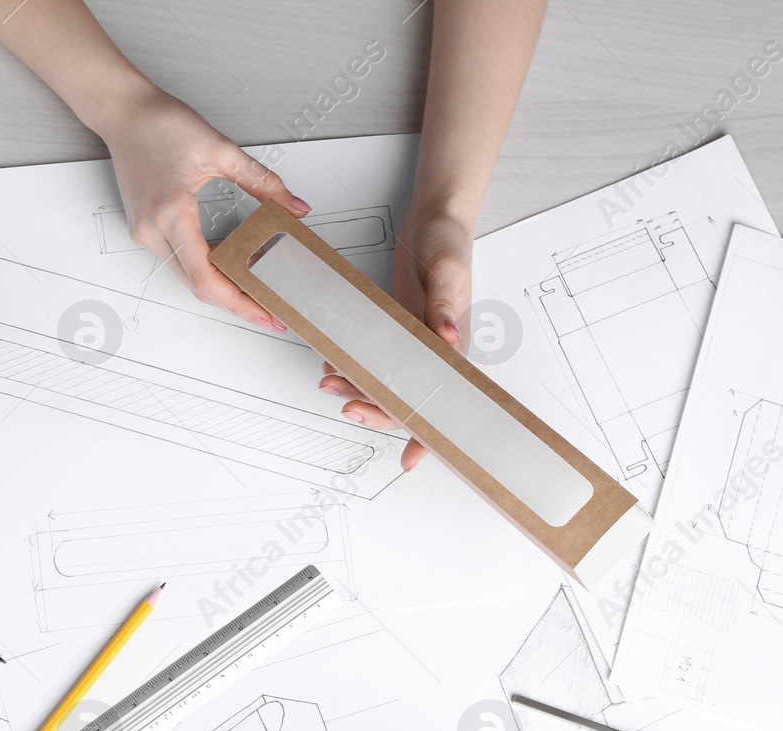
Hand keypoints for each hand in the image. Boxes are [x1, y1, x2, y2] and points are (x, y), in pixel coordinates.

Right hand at [98, 87, 309, 328]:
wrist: (122, 111)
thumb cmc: (159, 122)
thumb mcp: (220, 149)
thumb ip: (262, 182)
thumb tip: (295, 207)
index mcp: (170, 213)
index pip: (205, 278)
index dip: (238, 303)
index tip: (263, 314)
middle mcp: (152, 231)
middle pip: (197, 287)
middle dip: (236, 303)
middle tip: (269, 312)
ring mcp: (145, 233)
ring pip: (188, 277)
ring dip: (222, 287)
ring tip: (257, 289)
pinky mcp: (146, 229)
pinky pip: (180, 260)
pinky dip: (207, 268)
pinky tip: (232, 264)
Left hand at [317, 207, 473, 471]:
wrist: (437, 219)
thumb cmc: (450, 243)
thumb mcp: (449, 271)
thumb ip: (446, 306)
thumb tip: (448, 338)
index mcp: (454, 346)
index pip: (442, 401)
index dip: (428, 433)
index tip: (410, 458)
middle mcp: (433, 350)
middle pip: (406, 398)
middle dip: (376, 409)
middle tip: (347, 408)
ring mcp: (413, 341)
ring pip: (386, 380)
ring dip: (358, 387)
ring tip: (328, 381)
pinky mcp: (397, 327)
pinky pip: (376, 355)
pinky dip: (355, 362)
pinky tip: (334, 360)